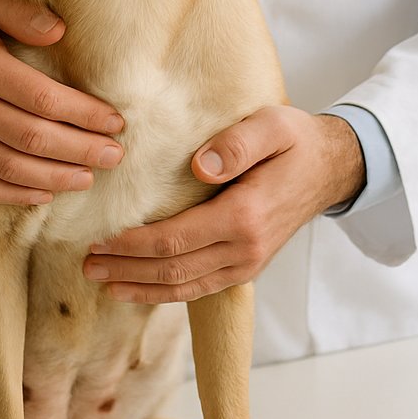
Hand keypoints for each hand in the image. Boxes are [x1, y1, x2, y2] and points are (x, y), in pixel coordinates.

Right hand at [0, 0, 124, 203]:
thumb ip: (17, 10)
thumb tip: (60, 33)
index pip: (41, 99)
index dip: (83, 114)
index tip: (115, 122)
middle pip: (30, 138)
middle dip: (79, 150)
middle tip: (115, 155)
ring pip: (6, 167)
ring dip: (52, 178)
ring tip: (88, 178)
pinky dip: (11, 194)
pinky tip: (43, 193)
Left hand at [82, 106, 364, 302]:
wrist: (331, 168)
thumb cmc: (295, 141)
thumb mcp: (272, 125)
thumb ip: (238, 143)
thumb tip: (202, 164)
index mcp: (246, 216)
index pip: (177, 239)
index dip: (134, 245)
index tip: (100, 240)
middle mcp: (245, 250)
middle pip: (174, 269)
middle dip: (126, 270)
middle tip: (86, 265)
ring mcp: (247, 264)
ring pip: (184, 287)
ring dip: (140, 288)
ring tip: (102, 282)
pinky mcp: (246, 268)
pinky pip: (200, 288)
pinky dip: (166, 293)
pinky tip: (139, 290)